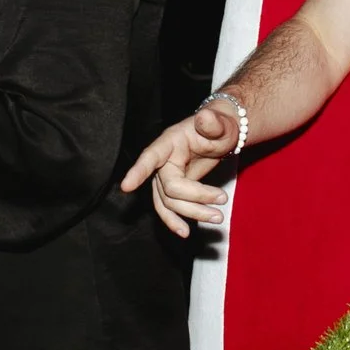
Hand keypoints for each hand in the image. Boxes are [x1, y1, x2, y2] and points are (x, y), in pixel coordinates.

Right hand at [121, 101, 238, 237]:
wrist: (220, 136)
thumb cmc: (219, 128)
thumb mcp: (221, 124)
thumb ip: (213, 123)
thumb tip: (205, 117)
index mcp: (170, 142)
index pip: (151, 156)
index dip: (138, 171)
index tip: (126, 187)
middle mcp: (163, 161)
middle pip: (169, 188)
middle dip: (195, 199)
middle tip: (223, 200)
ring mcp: (165, 177)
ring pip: (169, 202)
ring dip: (191, 214)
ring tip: (217, 218)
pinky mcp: (172, 189)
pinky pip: (169, 208)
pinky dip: (176, 221)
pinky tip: (186, 231)